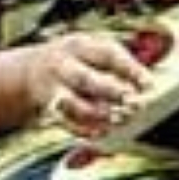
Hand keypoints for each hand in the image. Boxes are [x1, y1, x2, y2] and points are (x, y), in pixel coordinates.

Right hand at [22, 32, 151, 137]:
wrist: (30, 70)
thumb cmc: (76, 58)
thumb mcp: (93, 47)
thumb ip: (117, 62)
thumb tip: (146, 84)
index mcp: (79, 45)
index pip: (107, 54)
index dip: (130, 69)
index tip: (149, 84)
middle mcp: (63, 65)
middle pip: (86, 79)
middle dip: (111, 92)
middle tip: (134, 102)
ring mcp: (52, 88)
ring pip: (73, 103)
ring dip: (98, 114)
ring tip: (119, 119)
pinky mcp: (48, 108)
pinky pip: (64, 122)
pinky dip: (83, 129)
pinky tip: (100, 133)